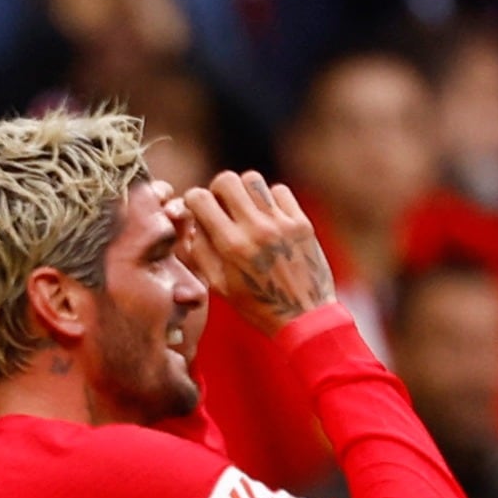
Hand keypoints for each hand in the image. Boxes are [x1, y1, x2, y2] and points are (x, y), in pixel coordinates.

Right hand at [182, 171, 334, 333]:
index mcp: (231, 246)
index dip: (193, 200)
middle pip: (227, 180)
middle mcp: (256, 229)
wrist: (305, 318)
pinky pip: (279, 191)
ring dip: (244, 190)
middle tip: (221, 205)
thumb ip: (200, 251)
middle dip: (217, 189)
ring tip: (246, 208)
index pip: (200, 198)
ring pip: (253, 179)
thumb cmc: (257, 305)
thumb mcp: (218, 285)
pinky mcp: (302, 223)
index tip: (197, 210)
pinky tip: (269, 216)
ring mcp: (282, 223)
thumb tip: (191, 223)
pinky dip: (270, 199)